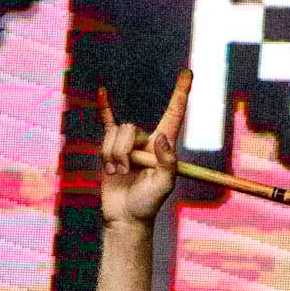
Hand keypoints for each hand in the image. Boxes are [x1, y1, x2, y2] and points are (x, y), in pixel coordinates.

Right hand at [99, 69, 191, 225]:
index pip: (174, 113)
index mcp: (163, 145)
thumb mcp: (164, 185)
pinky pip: (106, 124)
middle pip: (129, 128)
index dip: (181, 93)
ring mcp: (128, 144)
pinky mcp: (110, 150)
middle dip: (123, 150)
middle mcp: (146, 141)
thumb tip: (160, 137)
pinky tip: (102, 92)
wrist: (125, 217)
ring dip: (111, 155)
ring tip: (117, 173)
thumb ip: (167, 161)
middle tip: (126, 171)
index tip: (188, 73)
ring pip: (113, 134)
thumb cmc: (147, 204)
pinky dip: (104, 108)